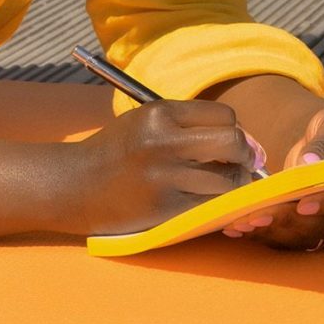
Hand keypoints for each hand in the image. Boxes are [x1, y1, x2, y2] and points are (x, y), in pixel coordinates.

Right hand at [62, 99, 258, 235]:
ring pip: (226, 180)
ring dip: (230, 186)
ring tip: (218, 187)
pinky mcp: (162, 209)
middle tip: (239, 166)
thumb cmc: (117, 152)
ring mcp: (163, 177)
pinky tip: (204, 203)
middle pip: (233, 142)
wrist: (73, 185)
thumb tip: (250, 143)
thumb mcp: (147, 123)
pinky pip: (209, 207)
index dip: (236, 131)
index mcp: (160, 113)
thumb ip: (190, 127)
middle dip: (243, 156)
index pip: (225, 116)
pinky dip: (214, 206)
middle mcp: (163, 142)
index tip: (232, 145)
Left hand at [218, 105, 323, 251]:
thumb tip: (310, 163)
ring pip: (307, 238)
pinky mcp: (320, 240)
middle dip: (290, 221)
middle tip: (257, 214)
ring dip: (273, 231)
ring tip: (242, 221)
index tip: (302, 202)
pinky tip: (240, 228)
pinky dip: (266, 236)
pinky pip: (292, 243)